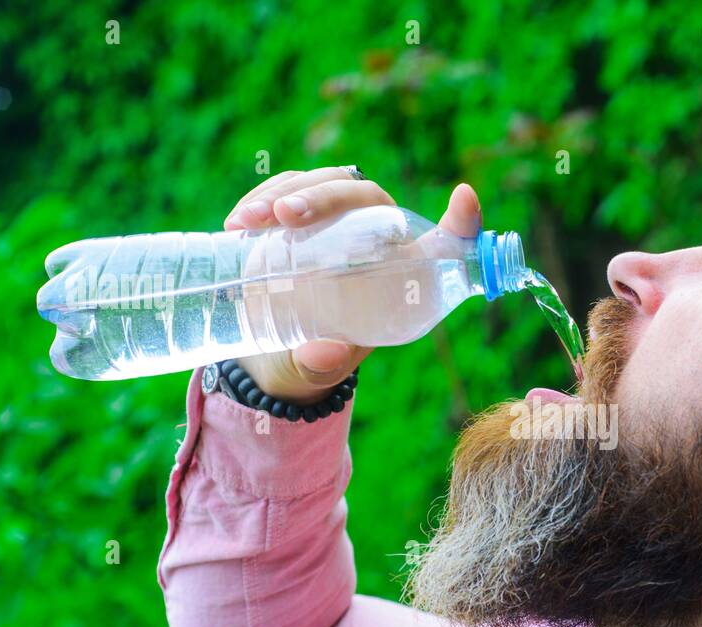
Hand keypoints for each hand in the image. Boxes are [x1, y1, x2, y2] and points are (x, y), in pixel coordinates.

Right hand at [225, 168, 482, 403]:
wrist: (278, 347)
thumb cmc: (318, 354)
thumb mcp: (320, 368)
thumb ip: (324, 363)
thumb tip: (322, 354)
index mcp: (404, 274)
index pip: (447, 241)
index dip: (461, 221)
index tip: (464, 197)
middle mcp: (378, 239)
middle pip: (367, 198)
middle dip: (325, 197)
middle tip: (286, 217)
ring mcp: (339, 220)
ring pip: (326, 183)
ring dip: (287, 192)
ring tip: (250, 221)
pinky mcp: (301, 214)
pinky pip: (289, 187)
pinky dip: (262, 197)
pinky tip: (238, 222)